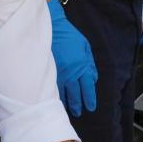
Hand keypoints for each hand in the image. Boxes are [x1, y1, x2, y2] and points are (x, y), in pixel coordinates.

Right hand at [48, 0, 97, 116]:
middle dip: (78, 105)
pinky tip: (57, 100)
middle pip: (76, 94)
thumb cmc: (70, 36)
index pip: (88, 87)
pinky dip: (57, 95)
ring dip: (67, 103)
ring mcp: (60, 74)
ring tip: (69, 110)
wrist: (53, 29)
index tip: (90, 107)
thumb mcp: (85, 47)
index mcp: (83, 66)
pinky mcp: (50, 72)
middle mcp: (72, 73)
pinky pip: (54, 87)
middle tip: (79, 112)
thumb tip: (93, 78)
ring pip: (64, 93)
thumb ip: (90, 64)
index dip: (89, 99)